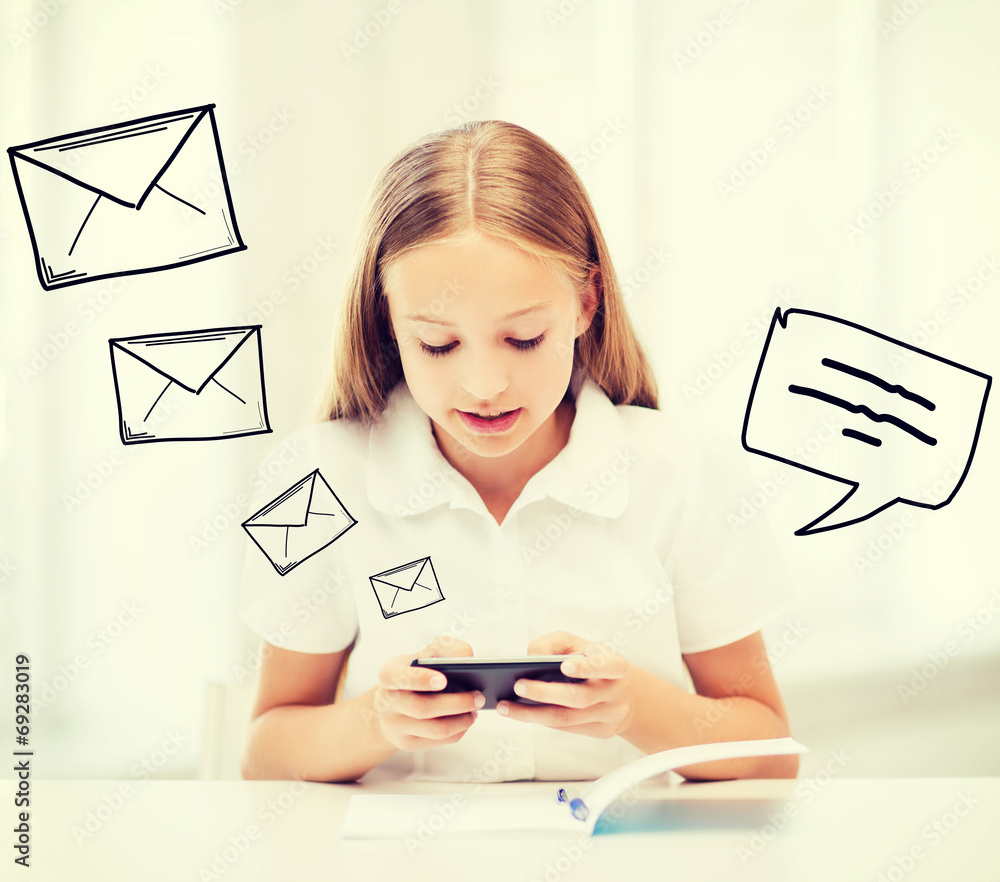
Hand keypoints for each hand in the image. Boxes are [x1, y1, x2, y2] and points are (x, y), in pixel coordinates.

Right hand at [372, 635, 484, 751]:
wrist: (392, 703)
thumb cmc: (416, 672)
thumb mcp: (423, 655)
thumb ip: (444, 648)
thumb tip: (466, 658)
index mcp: (389, 673)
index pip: (399, 677)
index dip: (421, 679)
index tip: (443, 680)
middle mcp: (387, 701)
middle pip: (422, 708)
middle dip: (456, 703)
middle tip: (479, 697)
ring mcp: (395, 725)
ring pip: (434, 729)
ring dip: (461, 720)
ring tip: (476, 709)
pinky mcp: (406, 742)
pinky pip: (438, 741)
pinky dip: (458, 731)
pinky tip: (466, 720)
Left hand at [496, 631, 635, 738]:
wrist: (628, 694)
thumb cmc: (594, 662)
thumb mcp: (580, 644)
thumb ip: (555, 644)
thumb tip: (531, 657)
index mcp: (615, 664)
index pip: (606, 665)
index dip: (586, 666)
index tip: (563, 666)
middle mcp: (615, 691)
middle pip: (579, 697)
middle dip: (546, 693)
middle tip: (519, 686)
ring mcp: (609, 715)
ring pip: (568, 718)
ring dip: (533, 713)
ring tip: (506, 706)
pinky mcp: (601, 731)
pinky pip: (566, 727)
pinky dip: (540, 719)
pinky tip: (519, 713)